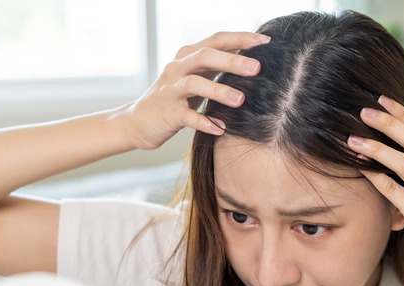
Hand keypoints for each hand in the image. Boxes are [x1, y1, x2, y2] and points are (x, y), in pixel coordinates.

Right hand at [123, 31, 269, 150]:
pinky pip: (186, 116)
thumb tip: (252, 59)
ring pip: (193, 83)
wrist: (138, 122)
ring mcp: (170, 90)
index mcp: (188, 57)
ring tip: (240, 100)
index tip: (265, 42)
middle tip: (257, 68)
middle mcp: (177, 68)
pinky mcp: (167, 113)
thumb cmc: (175, 99)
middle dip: (232, 61)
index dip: (240, 39)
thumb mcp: (196, 78)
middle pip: (205, 56)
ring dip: (218, 90)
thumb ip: (217, 68)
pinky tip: (219, 128)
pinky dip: (203, 121)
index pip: (216, 40)